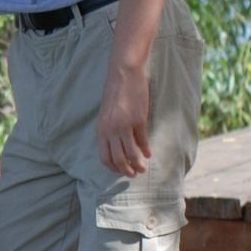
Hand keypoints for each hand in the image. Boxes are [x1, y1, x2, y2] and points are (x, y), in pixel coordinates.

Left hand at [97, 59, 152, 176]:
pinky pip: (142, 141)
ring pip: (131, 153)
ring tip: (143, 169)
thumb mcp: (106, 115)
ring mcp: (124, 126)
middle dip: (126, 169)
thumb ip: (109, 130)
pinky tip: (149, 154)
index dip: (113, 167)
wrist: (123, 75)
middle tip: (133, 174)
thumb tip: (116, 146)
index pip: (104, 156)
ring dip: (138, 164)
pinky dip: (146, 150)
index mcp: (100, 130)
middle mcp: (110, 130)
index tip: (120, 170)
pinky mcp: (138, 120)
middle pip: (118, 158)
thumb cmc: (114, 94)